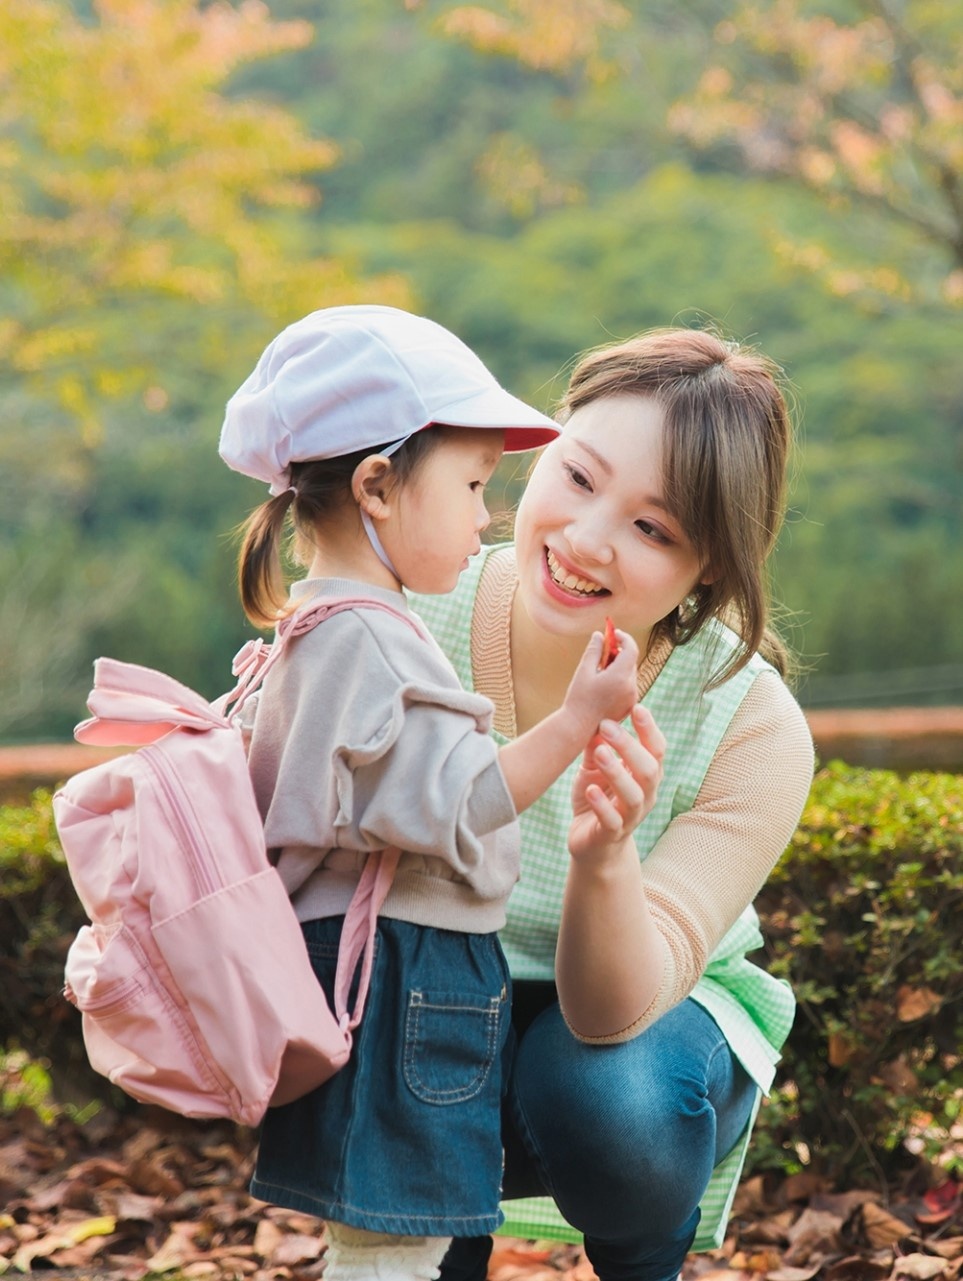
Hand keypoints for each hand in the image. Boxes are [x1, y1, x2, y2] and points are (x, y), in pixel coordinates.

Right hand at [562, 628, 639, 740]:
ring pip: (630, 673)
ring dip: (619, 666)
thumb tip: (599, 634)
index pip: (631, 649)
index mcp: (620, 677)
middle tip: (603, 648)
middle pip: (631, 661)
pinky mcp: (629, 706)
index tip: (612, 633)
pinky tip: (603, 683)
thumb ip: (594, 651)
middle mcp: (630, 687)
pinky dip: (620, 678)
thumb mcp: (583, 671)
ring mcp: (632, 698)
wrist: (579, 728)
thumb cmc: (578, 698)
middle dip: (619, 652)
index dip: (623, 638)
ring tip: (600, 668)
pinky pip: (628, 685)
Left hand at [568, 704, 664, 863]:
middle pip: (648, 769)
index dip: (650, 729)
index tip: (636, 707)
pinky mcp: (611, 835)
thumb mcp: (595, 768)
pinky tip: (590, 789)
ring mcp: (630, 817)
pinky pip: (612, 820)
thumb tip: (596, 715)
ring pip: (633, 795)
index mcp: (645, 776)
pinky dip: (602, 805)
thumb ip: (598, 745)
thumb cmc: (597, 798)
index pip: (656, 750)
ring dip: (617, 772)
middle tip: (606, 725)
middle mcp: (645, 795)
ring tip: (600, 753)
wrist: (591, 844)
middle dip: (629, 746)